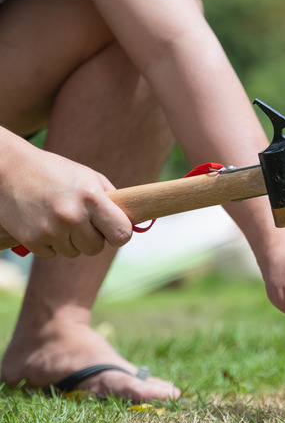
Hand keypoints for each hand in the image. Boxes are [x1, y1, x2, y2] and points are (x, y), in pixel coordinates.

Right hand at [0, 144, 131, 256]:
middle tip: (82, 221)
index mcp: (91, 198)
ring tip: (59, 217)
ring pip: (74, 252)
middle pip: (96, 248)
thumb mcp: (89, 177)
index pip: (122, 234)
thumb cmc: (56, 172)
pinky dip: (51, 243)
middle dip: (93, 238)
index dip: (120, 234)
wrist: (8, 168)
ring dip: (70, 240)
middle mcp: (72, 216)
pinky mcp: (31, 240)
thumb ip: (111, 200)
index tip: (114, 230)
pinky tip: (43, 222)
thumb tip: (134, 225)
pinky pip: (52, 254)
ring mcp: (50, 230)